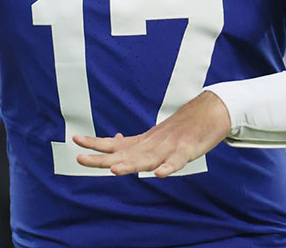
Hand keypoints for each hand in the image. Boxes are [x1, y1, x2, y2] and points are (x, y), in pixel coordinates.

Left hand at [73, 91, 231, 177]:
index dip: (95, 143)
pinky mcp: (188, 150)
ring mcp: (169, 147)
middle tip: (80, 159)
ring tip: (115, 170)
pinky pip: (177, 161)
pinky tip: (161, 174)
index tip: (76, 140)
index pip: (114, 145)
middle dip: (102, 159)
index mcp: (143, 142)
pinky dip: (169, 167)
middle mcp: (152, 144)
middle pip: (124, 155)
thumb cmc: (180, 127)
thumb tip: (114, 139)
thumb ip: (134, 142)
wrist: (209, 112)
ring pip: (147, 159)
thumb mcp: (154, 135)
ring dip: (131, 165)